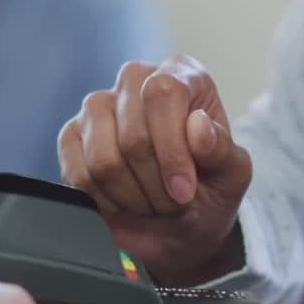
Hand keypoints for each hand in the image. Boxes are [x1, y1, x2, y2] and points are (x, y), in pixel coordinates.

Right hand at [58, 55, 252, 284]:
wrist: (181, 228)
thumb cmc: (209, 192)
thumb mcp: (232, 174)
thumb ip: (221, 150)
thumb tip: (198, 126)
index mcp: (181, 75)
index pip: (163, 93)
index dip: (173, 149)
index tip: (184, 190)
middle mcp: (135, 81)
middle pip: (133, 135)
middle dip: (155, 183)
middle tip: (172, 201)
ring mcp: (97, 107)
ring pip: (103, 159)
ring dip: (132, 196)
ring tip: (150, 202)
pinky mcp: (71, 137)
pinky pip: (78, 174)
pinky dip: (105, 202)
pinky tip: (122, 203)